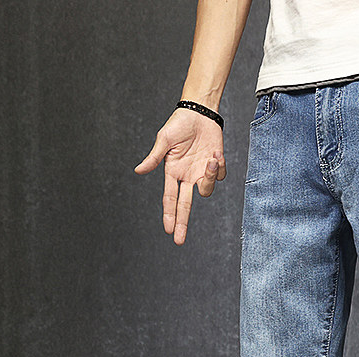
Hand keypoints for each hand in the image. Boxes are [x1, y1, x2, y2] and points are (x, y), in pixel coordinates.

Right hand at [134, 109, 226, 245]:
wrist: (200, 112)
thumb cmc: (179, 124)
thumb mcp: (164, 140)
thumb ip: (154, 158)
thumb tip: (138, 171)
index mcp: (173, 172)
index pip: (170, 198)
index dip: (169, 214)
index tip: (169, 230)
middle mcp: (186, 176)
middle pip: (185, 205)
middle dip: (182, 223)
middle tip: (179, 241)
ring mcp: (201, 172)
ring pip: (207, 190)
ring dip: (210, 176)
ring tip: (210, 157)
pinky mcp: (215, 165)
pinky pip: (220, 175)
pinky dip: (220, 165)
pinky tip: (216, 151)